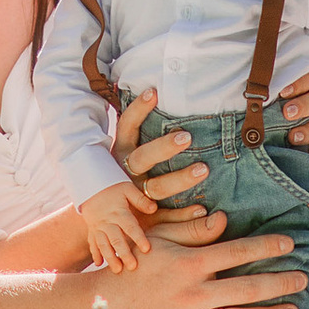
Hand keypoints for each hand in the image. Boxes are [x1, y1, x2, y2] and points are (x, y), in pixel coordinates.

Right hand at [77, 179, 153, 271]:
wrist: (90, 186)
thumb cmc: (113, 188)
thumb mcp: (127, 189)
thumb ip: (140, 199)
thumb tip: (154, 209)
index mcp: (119, 212)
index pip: (130, 226)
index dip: (138, 237)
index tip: (147, 249)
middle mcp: (107, 222)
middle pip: (116, 239)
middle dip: (124, 253)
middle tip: (133, 267)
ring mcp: (98, 227)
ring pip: (103, 244)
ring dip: (110, 257)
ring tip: (117, 270)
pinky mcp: (92, 231)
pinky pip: (92, 243)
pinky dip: (95, 253)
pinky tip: (98, 264)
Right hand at [96, 227, 307, 308]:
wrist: (106, 307)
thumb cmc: (136, 268)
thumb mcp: (159, 241)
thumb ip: (193, 231)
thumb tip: (223, 219)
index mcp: (189, 263)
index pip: (236, 251)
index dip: (266, 246)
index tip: (290, 243)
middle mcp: (193, 292)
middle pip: (247, 287)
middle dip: (279, 282)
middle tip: (303, 280)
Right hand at [114, 88, 226, 242]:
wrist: (105, 219)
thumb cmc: (124, 173)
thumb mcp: (127, 150)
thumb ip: (138, 123)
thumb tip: (154, 89)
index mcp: (122, 152)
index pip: (127, 127)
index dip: (138, 109)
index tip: (154, 91)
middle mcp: (127, 173)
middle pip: (143, 158)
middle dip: (163, 147)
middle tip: (186, 137)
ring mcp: (136, 196)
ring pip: (158, 187)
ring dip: (180, 179)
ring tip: (203, 169)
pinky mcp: (147, 217)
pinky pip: (168, 216)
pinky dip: (186, 214)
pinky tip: (203, 209)